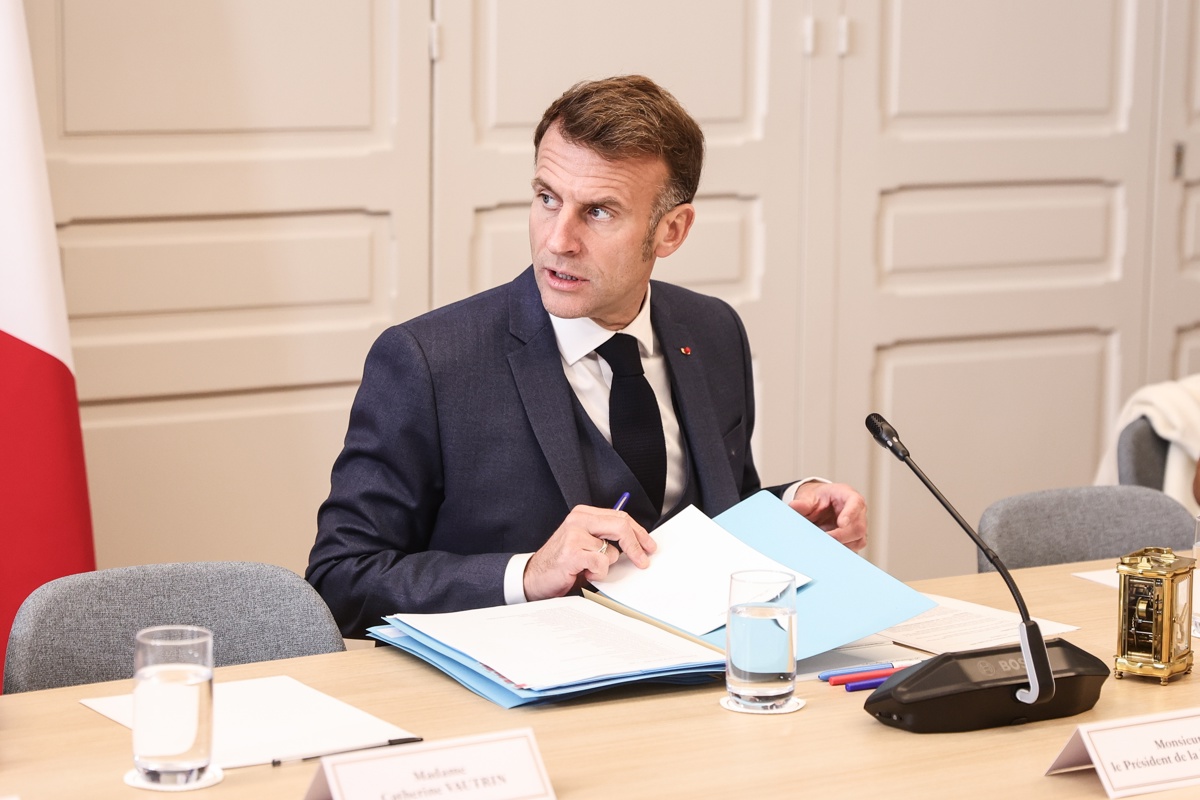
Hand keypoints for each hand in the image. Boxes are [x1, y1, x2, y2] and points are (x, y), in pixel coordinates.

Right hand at [523, 505, 656, 601]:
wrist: (534, 577)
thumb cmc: (562, 562)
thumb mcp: (585, 543)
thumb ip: (606, 537)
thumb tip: (637, 542)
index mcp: (583, 513)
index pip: (620, 517)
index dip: (639, 532)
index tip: (649, 545)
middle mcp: (578, 520)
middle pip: (621, 526)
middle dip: (637, 545)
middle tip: (643, 561)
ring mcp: (574, 534)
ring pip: (612, 551)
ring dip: (606, 565)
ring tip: (589, 567)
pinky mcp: (572, 552)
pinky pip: (602, 564)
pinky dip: (597, 574)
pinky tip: (583, 573)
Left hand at [789, 482, 867, 551]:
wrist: (819, 505)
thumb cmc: (820, 498)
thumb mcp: (809, 496)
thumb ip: (803, 502)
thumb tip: (794, 506)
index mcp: (849, 496)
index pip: (856, 503)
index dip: (850, 513)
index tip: (841, 523)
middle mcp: (858, 513)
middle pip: (858, 527)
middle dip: (841, 536)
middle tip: (823, 538)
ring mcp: (857, 527)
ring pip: (857, 541)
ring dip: (839, 544)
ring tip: (821, 541)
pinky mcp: (854, 540)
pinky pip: (851, 549)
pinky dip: (838, 551)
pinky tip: (825, 548)